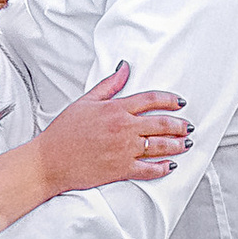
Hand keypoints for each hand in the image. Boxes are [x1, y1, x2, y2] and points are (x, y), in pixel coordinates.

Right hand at [32, 61, 189, 195]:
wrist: (50, 161)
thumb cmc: (63, 132)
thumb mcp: (85, 102)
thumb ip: (109, 85)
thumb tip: (124, 68)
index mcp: (116, 109)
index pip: (151, 99)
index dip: (170, 100)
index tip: (180, 102)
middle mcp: (124, 128)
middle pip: (162, 123)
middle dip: (180, 125)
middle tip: (187, 126)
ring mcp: (125, 150)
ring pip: (161, 146)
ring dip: (177, 145)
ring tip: (186, 143)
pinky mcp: (121, 170)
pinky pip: (149, 169)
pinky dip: (163, 168)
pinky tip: (170, 165)